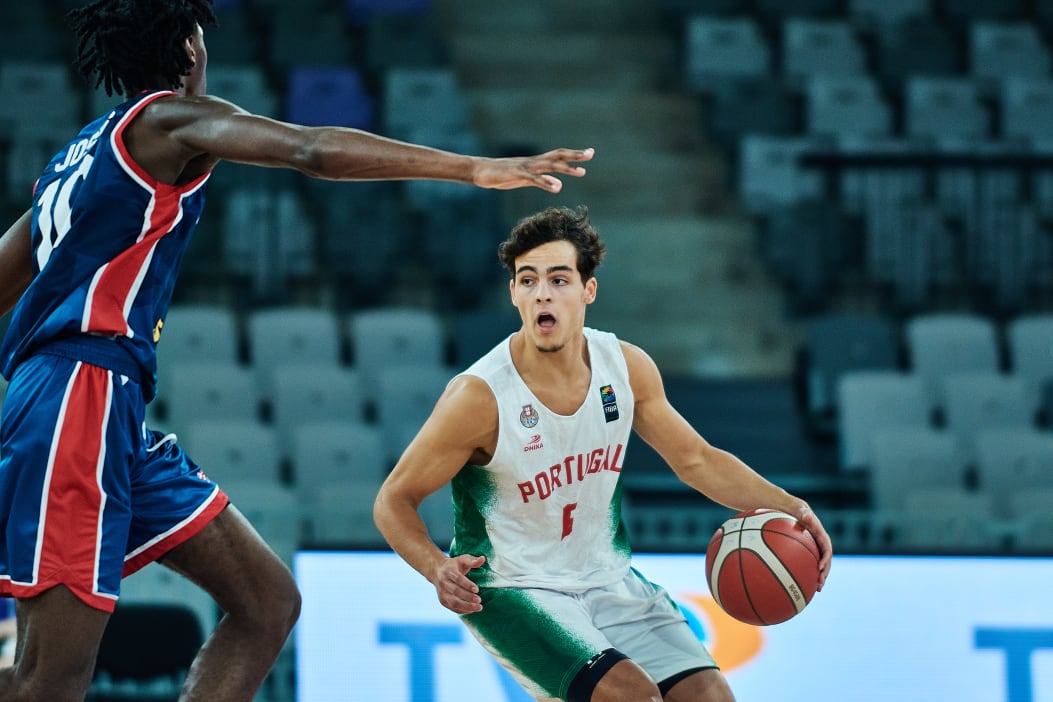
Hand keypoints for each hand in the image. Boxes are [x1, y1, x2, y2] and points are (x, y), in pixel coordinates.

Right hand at [434, 554, 485, 613]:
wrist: (436, 570)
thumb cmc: (454, 565)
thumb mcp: (462, 559)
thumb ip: (472, 560)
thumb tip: (483, 558)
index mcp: (449, 571)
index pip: (458, 579)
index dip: (467, 585)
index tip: (477, 590)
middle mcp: (443, 582)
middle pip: (455, 591)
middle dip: (468, 597)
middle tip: (479, 600)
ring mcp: (442, 593)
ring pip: (453, 602)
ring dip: (466, 606)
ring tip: (478, 608)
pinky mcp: (442, 600)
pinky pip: (452, 607)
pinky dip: (462, 610)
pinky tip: (472, 610)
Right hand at [474, 147, 593, 191]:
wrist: (481, 171)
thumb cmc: (502, 175)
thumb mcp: (526, 180)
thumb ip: (542, 181)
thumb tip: (559, 185)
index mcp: (536, 163)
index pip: (558, 156)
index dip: (574, 155)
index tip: (589, 153)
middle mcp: (534, 162)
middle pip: (558, 156)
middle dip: (575, 155)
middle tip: (591, 154)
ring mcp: (526, 167)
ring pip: (549, 165)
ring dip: (566, 168)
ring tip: (582, 171)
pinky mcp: (518, 174)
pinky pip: (535, 178)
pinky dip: (546, 182)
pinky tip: (557, 187)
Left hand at [795, 505, 832, 591]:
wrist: (800, 513)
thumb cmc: (801, 512)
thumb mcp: (802, 512)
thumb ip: (805, 514)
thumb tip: (806, 515)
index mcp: (822, 538)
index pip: (827, 550)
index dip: (825, 560)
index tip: (819, 568)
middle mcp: (823, 545)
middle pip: (827, 562)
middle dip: (825, 573)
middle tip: (820, 584)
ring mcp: (818, 549)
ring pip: (822, 566)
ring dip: (822, 577)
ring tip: (818, 589)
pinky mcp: (813, 552)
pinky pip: (814, 564)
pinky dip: (813, 574)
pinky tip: (807, 583)